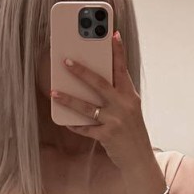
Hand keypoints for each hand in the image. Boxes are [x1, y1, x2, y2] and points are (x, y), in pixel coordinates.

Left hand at [49, 30, 152, 169]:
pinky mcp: (107, 136)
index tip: (112, 34)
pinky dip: (74, 124)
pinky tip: (64, 120)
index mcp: (130, 95)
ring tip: (53, 92)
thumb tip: (93, 81)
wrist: (140, 159)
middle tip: (65, 61)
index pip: (123, 69)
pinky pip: (85, 128)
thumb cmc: (132, 131)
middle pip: (100, 83)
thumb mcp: (129, 109)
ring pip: (87, 106)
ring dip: (68, 99)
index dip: (118, 51)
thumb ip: (116, 95)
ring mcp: (116, 121)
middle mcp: (124, 105)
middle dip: (81, 71)